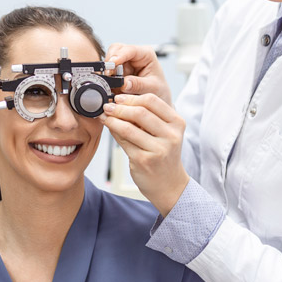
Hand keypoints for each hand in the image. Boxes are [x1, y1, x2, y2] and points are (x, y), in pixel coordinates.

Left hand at [100, 93, 188, 216]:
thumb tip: (119, 101)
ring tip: (104, 116)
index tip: (119, 97)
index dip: (132, 97)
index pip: (152, 101)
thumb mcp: (163, 133)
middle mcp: (171, 135)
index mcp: (177, 123)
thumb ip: (148, 117)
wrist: (169, 184)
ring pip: (129, 127)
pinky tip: (108, 127)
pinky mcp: (144, 160)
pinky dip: (113, 131)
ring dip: (112, 119)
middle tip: (107, 106)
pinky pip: (124, 141)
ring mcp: (158, 149)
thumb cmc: (163, 154)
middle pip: (140, 112)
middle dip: (120, 107)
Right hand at [106, 43, 171, 105]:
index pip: (130, 50)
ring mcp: (123, 64)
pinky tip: (111, 89)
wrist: (155, 103)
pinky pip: (107, 74)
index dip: (119, 55)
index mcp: (146, 54)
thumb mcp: (153, 88)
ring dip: (108, 74)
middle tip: (108, 76)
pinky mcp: (116, 73)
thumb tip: (123, 83)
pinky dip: (106, 81)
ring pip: (108, 62)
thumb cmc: (159, 90)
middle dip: (110, 63)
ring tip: (112, 86)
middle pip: (115, 51)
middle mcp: (133, 56)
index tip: (112, 64)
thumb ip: (139, 85)